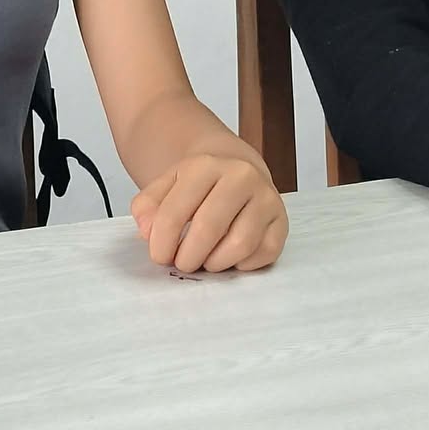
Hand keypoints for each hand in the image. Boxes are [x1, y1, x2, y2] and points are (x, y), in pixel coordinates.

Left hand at [130, 154, 287, 272]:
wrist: (235, 170)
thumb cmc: (198, 186)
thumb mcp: (166, 185)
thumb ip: (147, 207)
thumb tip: (147, 231)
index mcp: (205, 165)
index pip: (174, 213)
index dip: (161, 243)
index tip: (159, 256)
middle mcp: (241, 176)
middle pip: (208, 229)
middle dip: (189, 257)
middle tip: (182, 263)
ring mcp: (265, 197)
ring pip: (239, 245)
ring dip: (216, 263)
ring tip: (205, 260)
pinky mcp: (281, 220)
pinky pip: (263, 254)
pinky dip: (242, 264)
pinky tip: (230, 256)